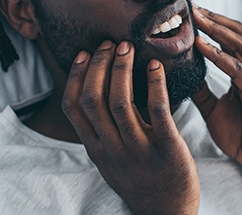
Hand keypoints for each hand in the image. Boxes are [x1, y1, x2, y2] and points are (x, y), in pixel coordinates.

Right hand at [62, 41, 199, 214]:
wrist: (166, 212)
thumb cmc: (139, 178)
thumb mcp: (110, 158)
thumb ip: (102, 131)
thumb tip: (99, 93)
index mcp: (96, 148)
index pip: (74, 107)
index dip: (76, 76)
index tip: (85, 54)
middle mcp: (112, 148)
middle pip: (94, 99)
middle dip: (99, 66)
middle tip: (109, 44)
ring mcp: (138, 150)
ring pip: (120, 102)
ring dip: (121, 70)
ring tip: (126, 48)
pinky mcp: (167, 149)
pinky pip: (158, 111)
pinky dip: (155, 83)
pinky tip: (155, 65)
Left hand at [192, 6, 241, 213]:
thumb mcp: (213, 108)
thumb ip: (201, 89)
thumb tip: (183, 75)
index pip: (230, 39)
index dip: (212, 24)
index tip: (191, 13)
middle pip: (236, 34)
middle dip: (214, 19)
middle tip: (192, 7)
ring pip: (239, 46)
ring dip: (216, 30)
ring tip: (196, 18)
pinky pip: (238, 71)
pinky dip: (220, 56)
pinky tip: (202, 47)